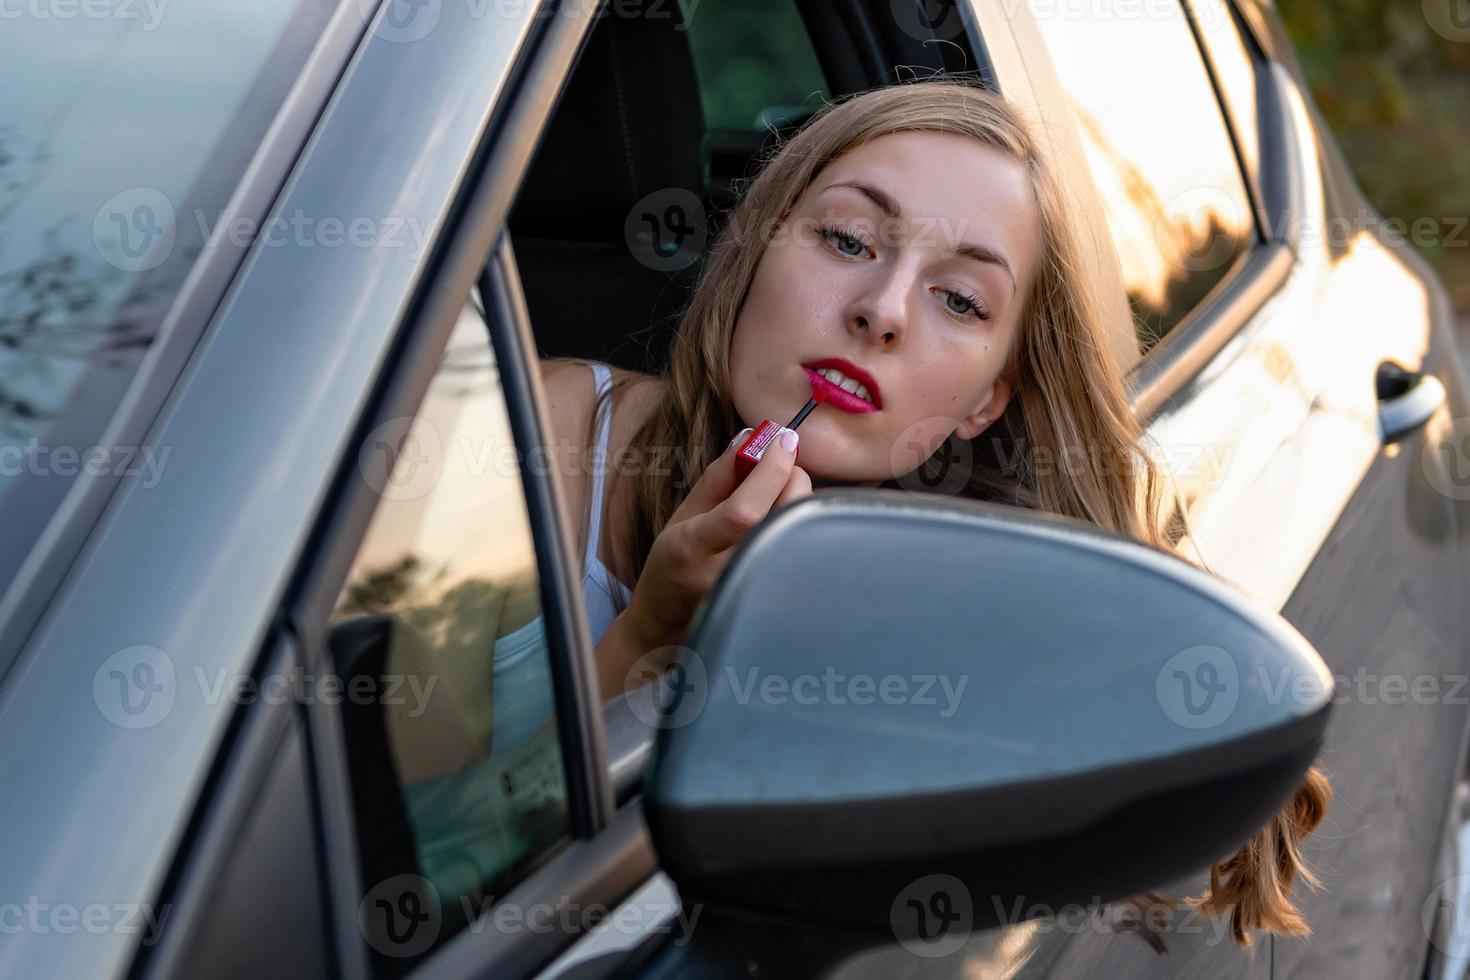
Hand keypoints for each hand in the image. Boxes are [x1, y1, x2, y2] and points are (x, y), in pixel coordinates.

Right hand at [622, 424, 812, 653]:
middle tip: (780, 464)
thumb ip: (718, 477)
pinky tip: (781, 516)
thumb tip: (752, 438)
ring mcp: (752, 589)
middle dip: (792, 477)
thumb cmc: (673, 562)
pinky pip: (799, 544)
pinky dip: (798, 519)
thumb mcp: (684, 515)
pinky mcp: (773, 595)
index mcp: (692, 548)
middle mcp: (724, 574)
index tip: (783, 439)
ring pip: (798, 529)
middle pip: (782, 518)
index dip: (770, 471)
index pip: (743, 512)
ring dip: (796, 498)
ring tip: (775, 493)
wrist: (667, 621)